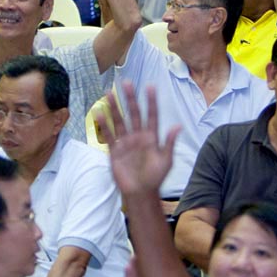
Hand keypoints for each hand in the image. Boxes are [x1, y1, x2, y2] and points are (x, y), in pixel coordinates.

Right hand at [101, 83, 177, 197]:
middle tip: (126, 83)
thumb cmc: (155, 177)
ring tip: (109, 94)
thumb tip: (178, 126)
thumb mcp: (166, 161)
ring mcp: (125, 142)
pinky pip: (109, 135)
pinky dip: (104, 125)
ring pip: (119, 121)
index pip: (151, 115)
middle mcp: (138, 136)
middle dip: (130, 99)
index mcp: (152, 137)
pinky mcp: (115, 150)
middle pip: (133, 113)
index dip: (151, 102)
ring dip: (114, 108)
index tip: (150, 87)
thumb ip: (170, 143)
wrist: (141, 193)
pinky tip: (99, 114)